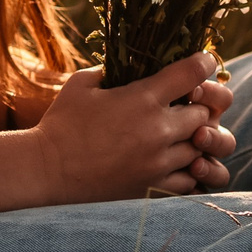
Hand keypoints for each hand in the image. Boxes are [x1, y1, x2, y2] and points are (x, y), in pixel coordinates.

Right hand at [24, 52, 234, 200]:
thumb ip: (114, 70)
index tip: (203, 63)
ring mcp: (158, 162)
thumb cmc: (61, 123)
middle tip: (187, 106)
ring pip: (202, 148)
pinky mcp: (153, 189)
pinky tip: (177, 164)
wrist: (45, 171)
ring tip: (179, 136)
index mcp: (143, 98)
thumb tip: (132, 62)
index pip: (194, 73)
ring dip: (196, 140)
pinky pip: (191, 181)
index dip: (204, 63)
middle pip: (205, 114)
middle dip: (200, 107)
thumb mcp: (83, 83)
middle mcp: (158, 130)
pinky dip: (190, 171)